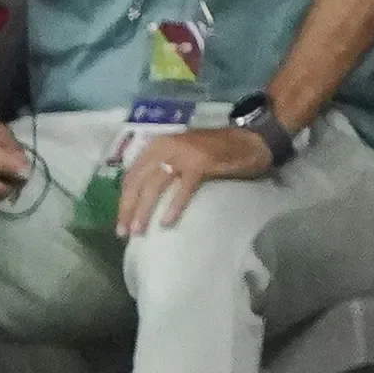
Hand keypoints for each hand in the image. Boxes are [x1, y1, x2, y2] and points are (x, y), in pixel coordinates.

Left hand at [113, 125, 275, 236]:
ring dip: (144, 210)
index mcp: (158, 145)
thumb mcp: (183, 155)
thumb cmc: (217, 151)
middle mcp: (166, 146)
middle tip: (124, 233)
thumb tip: (143, 198)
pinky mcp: (201, 162)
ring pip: (155, 185)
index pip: (132, 174)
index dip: (124, 199)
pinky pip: (182, 188)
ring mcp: (183, 153)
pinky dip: (173, 206)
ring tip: (139, 232)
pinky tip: (167, 222)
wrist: (252, 140)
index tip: (121, 222)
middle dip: (128, 208)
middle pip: (138, 181)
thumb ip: (164, 167)